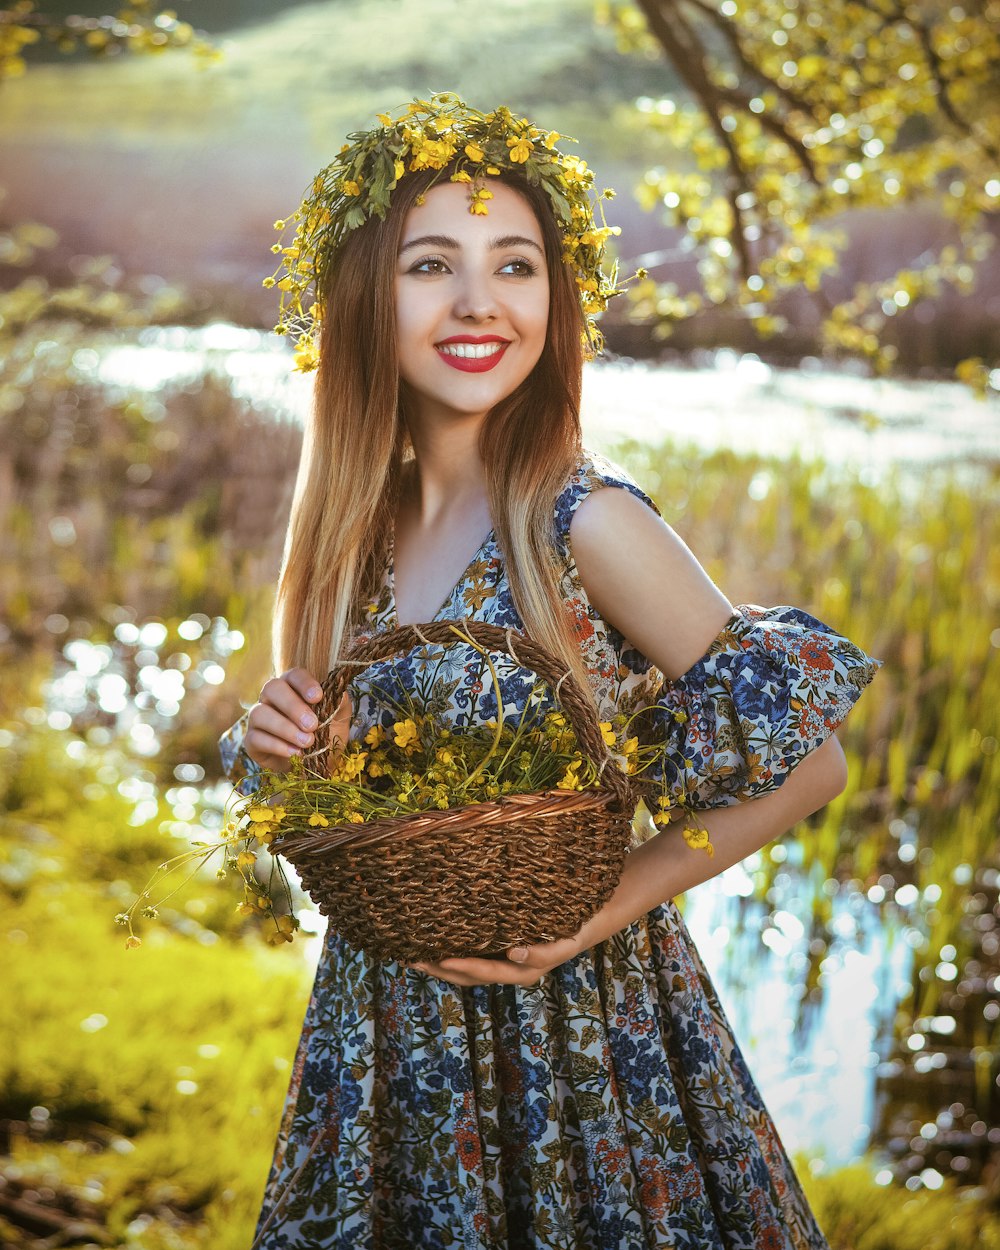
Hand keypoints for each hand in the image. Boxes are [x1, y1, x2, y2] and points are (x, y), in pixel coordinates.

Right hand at [244, 668, 350, 771]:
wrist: (316, 764)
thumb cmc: (325, 734)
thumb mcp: (338, 718)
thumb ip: (339, 703)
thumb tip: (338, 693)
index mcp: (292, 686)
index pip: (294, 675)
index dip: (304, 683)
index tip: (318, 697)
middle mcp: (271, 697)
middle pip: (272, 688)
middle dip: (293, 706)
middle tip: (312, 725)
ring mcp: (258, 718)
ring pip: (260, 713)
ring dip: (285, 728)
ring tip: (306, 742)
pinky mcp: (251, 741)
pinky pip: (256, 738)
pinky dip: (277, 746)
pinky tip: (295, 753)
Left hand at [409, 912, 608, 986]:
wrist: (583, 926)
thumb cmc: (572, 932)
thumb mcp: (564, 943)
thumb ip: (541, 952)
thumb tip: (513, 953)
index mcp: (521, 972)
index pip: (485, 971)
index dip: (462, 966)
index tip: (440, 958)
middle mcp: (507, 971)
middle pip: (467, 976)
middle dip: (439, 970)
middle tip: (411, 960)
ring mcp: (501, 964)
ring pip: (464, 970)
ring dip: (438, 965)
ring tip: (412, 956)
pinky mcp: (498, 953)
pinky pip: (471, 958)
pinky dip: (450, 955)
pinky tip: (434, 945)